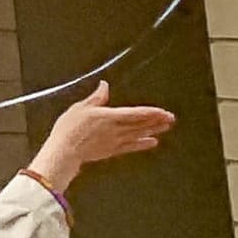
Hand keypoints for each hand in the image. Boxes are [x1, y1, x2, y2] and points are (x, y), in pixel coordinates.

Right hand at [28, 83, 174, 194]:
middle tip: (171, 118)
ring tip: (166, 127)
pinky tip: (152, 142)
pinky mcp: (112, 150)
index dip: (151, 113)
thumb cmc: (69, 128)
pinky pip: (132, 147)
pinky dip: (143, 144)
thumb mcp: (80, 107)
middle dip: (157, 121)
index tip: (164, 112)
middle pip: (141, 124)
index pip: (135, 114)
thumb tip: (104, 86)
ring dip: (154, 130)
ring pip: (139, 134)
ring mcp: (116, 141)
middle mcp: (116, 130)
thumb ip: (96, 98)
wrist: (66, 151)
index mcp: (109, 117)